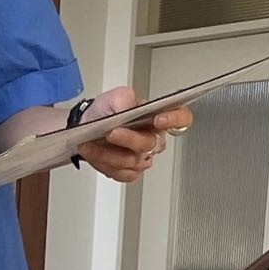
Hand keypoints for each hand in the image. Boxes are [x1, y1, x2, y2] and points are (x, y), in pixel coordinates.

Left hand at [76, 86, 193, 183]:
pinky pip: (121, 173)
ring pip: (133, 161)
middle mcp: (154, 138)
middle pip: (151, 143)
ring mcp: (143, 157)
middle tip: (110, 132)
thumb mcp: (115, 96)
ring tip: (91, 143)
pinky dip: (104, 163)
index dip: (175, 119)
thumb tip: (127, 108)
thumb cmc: (106, 111)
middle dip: (128, 139)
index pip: (182, 118)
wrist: (86, 126)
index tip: (159, 119)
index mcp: (158, 116)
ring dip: (108, 153)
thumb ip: (124, 99)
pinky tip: (93, 153)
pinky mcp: (130, 171)